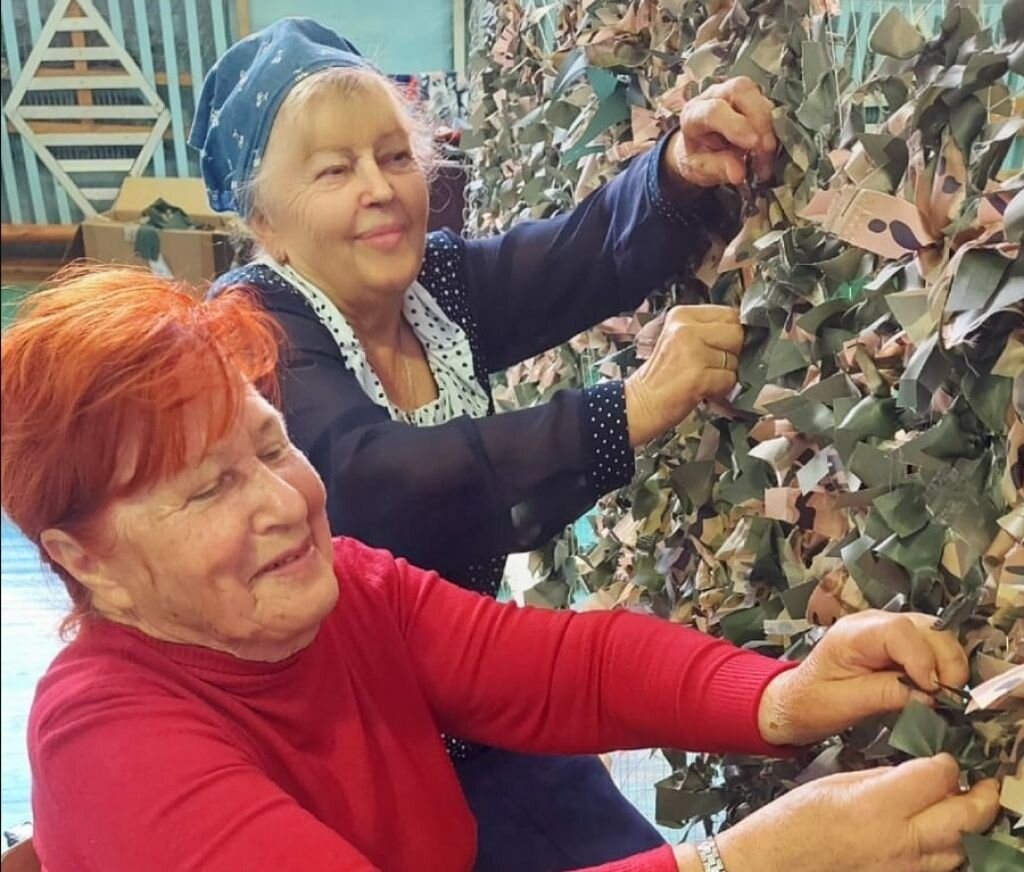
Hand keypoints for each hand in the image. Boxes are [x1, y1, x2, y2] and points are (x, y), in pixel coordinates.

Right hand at [624, 306, 741, 446]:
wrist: (638, 404)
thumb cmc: (662, 376)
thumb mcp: (679, 339)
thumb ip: (707, 330)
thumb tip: (745, 332)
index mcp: (681, 315)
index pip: (730, 313)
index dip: (732, 334)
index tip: (720, 348)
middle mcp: (685, 328)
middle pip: (737, 334)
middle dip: (732, 353)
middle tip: (710, 366)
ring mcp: (692, 352)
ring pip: (735, 359)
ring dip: (724, 374)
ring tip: (701, 379)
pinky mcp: (698, 376)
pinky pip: (730, 379)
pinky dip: (721, 390)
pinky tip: (701, 390)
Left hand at [667, 76, 775, 187]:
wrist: (700, 147)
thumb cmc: (698, 155)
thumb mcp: (700, 169)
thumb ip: (717, 169)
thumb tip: (738, 173)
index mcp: (694, 114)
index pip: (715, 110)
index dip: (737, 125)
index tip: (754, 144)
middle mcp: (713, 96)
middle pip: (740, 90)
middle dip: (759, 119)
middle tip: (766, 149)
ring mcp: (733, 93)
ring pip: (758, 94)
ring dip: (769, 125)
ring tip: (767, 154)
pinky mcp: (751, 97)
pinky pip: (768, 104)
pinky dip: (773, 126)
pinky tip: (770, 146)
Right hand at [706, 755, 999, 871]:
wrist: (777, 865)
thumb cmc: (794, 822)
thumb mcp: (836, 784)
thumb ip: (882, 778)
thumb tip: (915, 774)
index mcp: (878, 806)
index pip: (937, 776)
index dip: (945, 762)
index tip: (942, 757)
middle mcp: (901, 842)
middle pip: (967, 815)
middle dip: (980, 795)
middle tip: (983, 783)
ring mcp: (907, 869)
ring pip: (964, 847)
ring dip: (969, 825)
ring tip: (965, 807)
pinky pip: (943, 866)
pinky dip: (951, 849)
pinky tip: (942, 834)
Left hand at [757, 610, 968, 745]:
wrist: (797, 700)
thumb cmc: (813, 702)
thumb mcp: (845, 703)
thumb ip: (886, 694)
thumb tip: (930, 695)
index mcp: (853, 634)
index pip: (900, 631)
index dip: (924, 659)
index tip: (932, 690)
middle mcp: (873, 623)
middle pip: (928, 627)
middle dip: (946, 662)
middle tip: (946, 697)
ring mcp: (887, 629)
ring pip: (937, 634)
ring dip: (949, 664)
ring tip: (942, 694)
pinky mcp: (898, 642)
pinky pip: (932, 646)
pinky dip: (943, 665)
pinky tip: (936, 688)